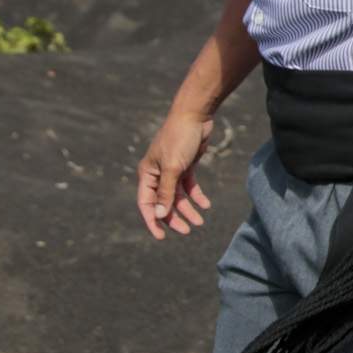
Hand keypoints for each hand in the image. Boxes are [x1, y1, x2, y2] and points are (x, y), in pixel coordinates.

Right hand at [136, 111, 214, 238]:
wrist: (195, 115)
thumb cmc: (179, 138)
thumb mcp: (172, 167)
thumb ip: (166, 192)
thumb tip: (158, 215)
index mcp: (147, 174)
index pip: (146, 203)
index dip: (152, 221)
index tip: (161, 237)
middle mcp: (157, 174)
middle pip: (163, 203)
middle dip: (174, 218)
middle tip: (188, 230)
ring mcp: (172, 170)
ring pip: (178, 197)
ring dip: (188, 209)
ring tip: (200, 222)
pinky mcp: (186, 166)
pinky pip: (190, 187)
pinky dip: (197, 196)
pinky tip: (206, 206)